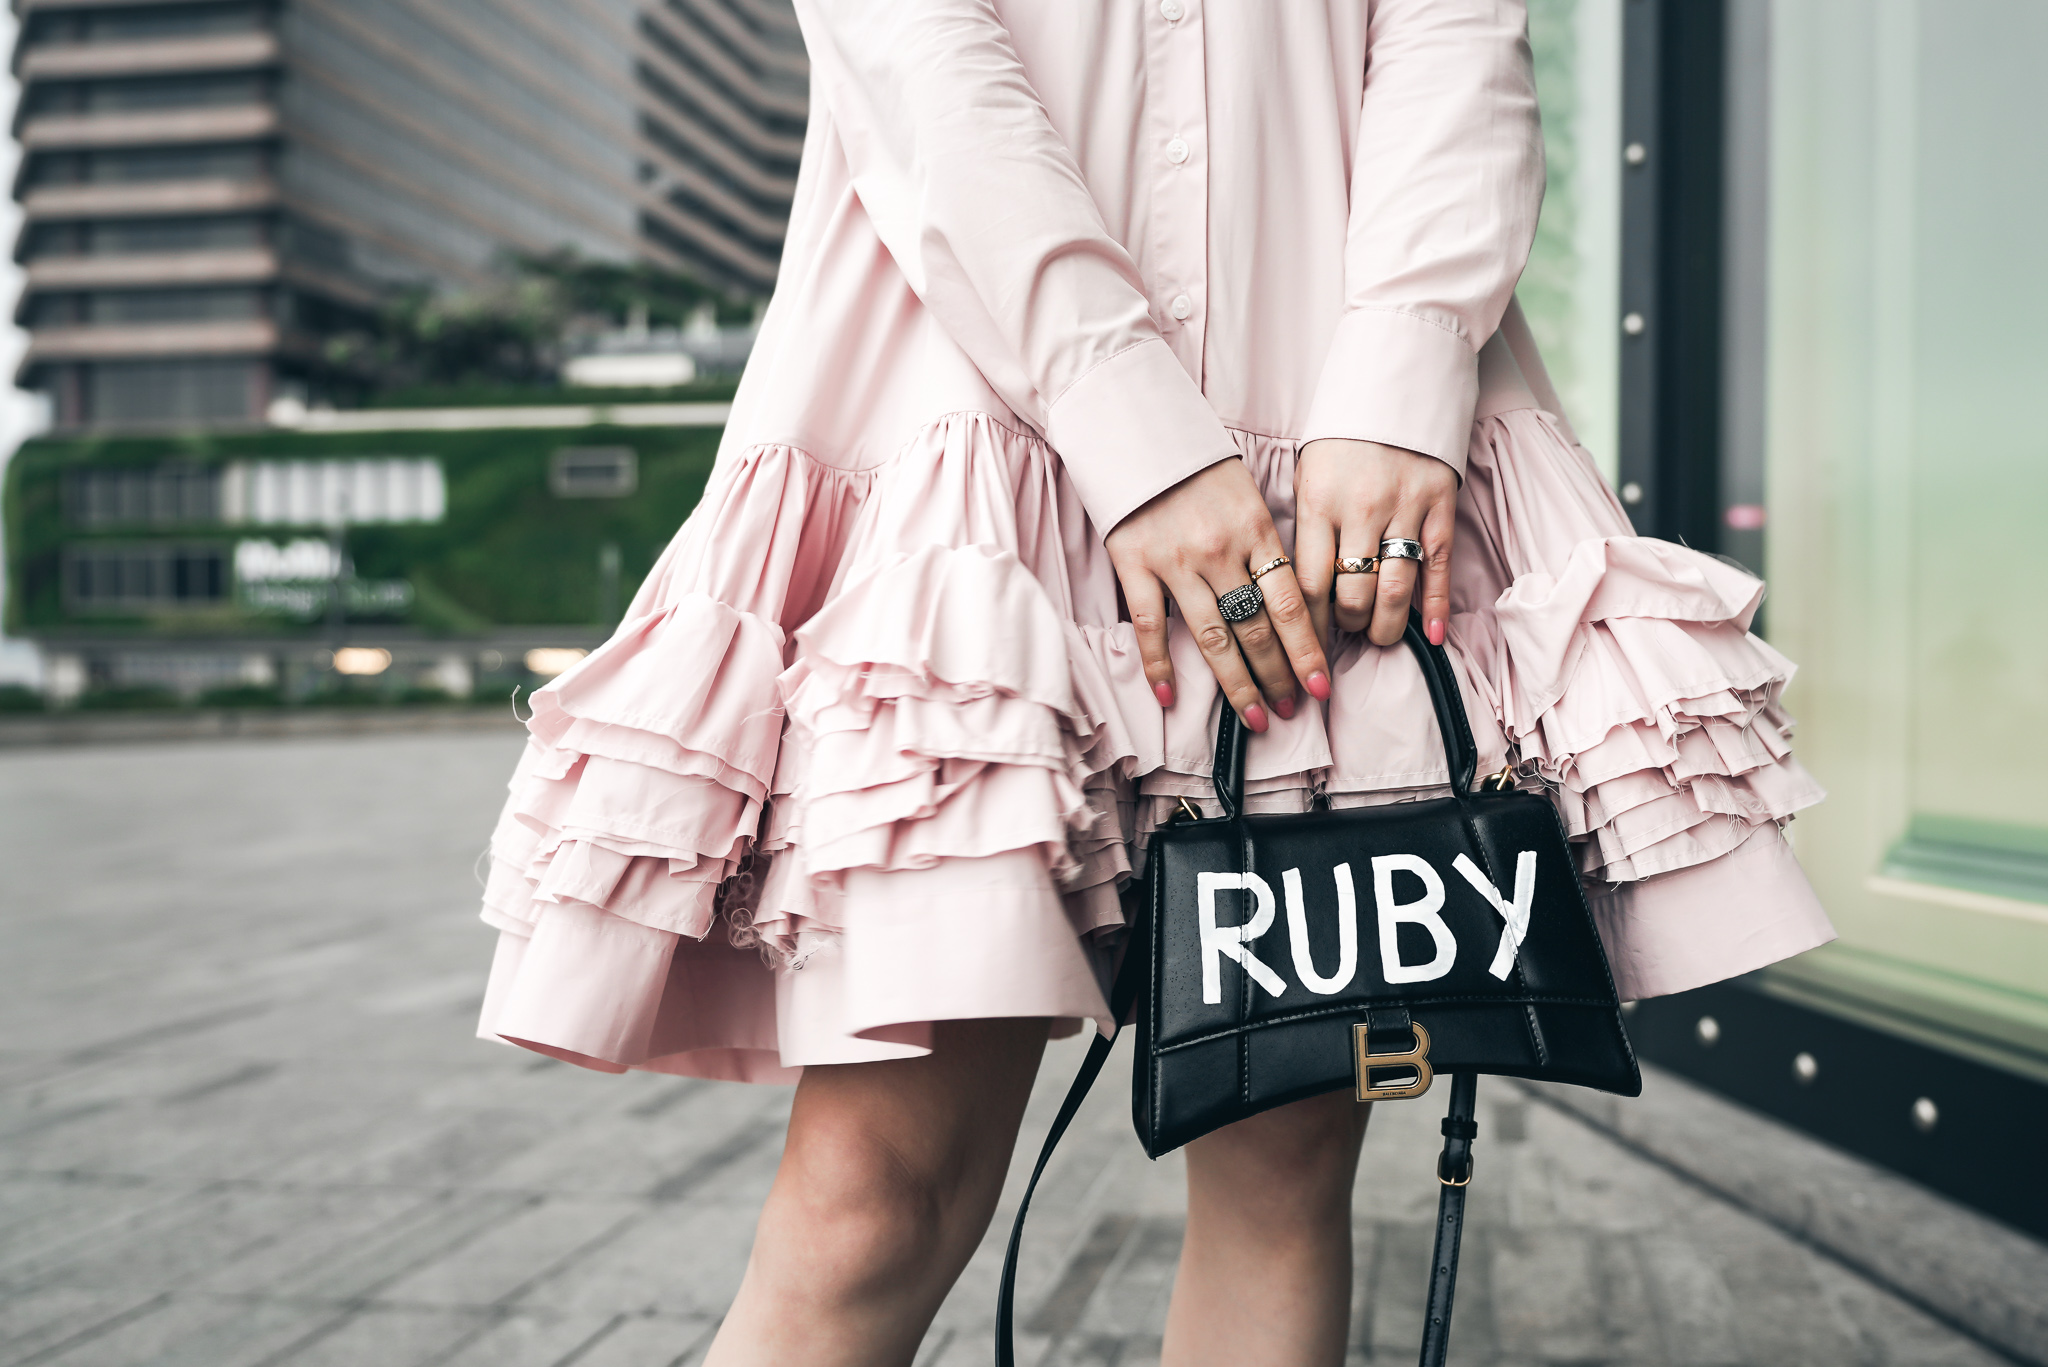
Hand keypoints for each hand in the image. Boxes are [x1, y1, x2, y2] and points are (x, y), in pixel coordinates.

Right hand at [1104, 459, 1330, 732]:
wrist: (1136, 429)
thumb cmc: (1198, 466)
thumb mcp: (1247, 495)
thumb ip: (1266, 547)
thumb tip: (1291, 602)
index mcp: (1256, 530)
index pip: (1293, 604)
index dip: (1309, 651)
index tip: (1322, 686)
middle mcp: (1221, 551)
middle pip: (1259, 629)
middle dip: (1280, 677)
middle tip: (1293, 711)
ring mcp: (1176, 561)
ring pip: (1214, 638)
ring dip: (1239, 685)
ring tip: (1256, 717)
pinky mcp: (1134, 565)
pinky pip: (1150, 626)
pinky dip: (1160, 664)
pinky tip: (1171, 697)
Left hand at [1292, 439, 1456, 647]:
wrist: (1395, 384)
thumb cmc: (1342, 439)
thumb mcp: (1307, 475)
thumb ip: (1307, 529)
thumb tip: (1301, 592)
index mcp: (1319, 503)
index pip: (1308, 585)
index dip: (1308, 625)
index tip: (1307, 644)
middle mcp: (1361, 510)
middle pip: (1353, 594)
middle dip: (1348, 626)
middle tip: (1347, 632)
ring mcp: (1405, 509)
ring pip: (1395, 589)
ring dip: (1385, 625)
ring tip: (1378, 637)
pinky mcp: (1440, 506)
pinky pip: (1438, 567)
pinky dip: (1434, 606)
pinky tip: (1430, 634)